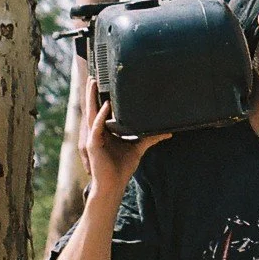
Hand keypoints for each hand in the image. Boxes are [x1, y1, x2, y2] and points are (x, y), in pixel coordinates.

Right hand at [80, 85, 169, 199]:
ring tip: (94, 83)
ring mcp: (92, 138)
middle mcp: (95, 132)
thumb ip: (150, 137)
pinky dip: (101, 116)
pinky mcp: (93, 145)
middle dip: (92, 92)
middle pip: (93, 108)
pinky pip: (96, 128)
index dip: (101, 96)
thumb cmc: (122, 167)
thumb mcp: (138, 147)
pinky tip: (106, 107)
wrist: (113, 184)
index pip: (101, 110)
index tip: (104, 81)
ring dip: (92, 98)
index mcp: (103, 131)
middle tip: (94, 75)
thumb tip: (167, 131)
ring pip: (91, 114)